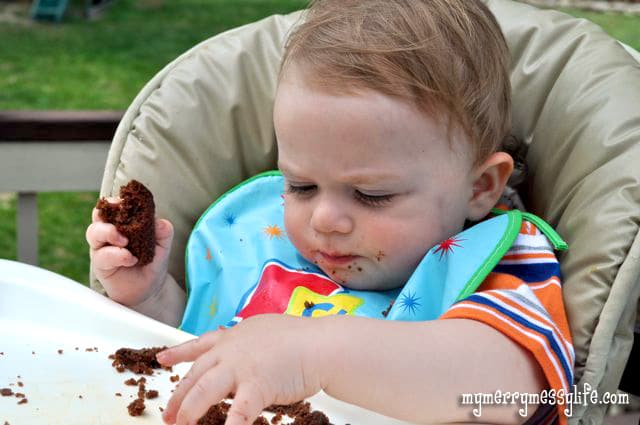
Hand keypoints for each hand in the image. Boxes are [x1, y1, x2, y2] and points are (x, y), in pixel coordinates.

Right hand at [86, 201, 173, 305]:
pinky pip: (102, 255)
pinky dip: (116, 254)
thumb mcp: (163, 246)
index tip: (125, 201)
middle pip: (98, 215)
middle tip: (122, 220)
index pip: (115, 206)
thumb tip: (160, 222)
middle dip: (107, 213)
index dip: (117, 201)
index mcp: (123, 223)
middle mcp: (110, 232)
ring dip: (109, 233)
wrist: (149, 288)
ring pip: (94, 232)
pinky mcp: (101, 264)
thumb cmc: (153, 263)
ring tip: (125, 242)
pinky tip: (130, 259)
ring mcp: (103, 247)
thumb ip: (163, 232)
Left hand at [157, 314, 324, 424]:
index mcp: (234, 337)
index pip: (200, 344)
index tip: (162, 359)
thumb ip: (249, 342)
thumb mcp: (266, 330)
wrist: (320, 345)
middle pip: (195, 375)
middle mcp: (231, 351)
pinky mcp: (255, 387)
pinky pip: (236, 414)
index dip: (179, 353)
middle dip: (179, 397)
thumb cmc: (301, 339)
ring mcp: (241, 368)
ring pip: (203, 391)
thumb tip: (244, 351)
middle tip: (167, 415)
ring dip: (189, 412)